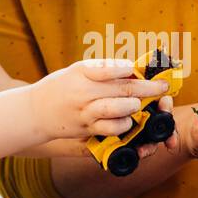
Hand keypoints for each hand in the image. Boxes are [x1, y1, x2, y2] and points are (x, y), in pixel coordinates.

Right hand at [28, 59, 169, 141]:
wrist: (35, 111)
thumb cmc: (61, 86)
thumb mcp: (76, 70)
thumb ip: (102, 69)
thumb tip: (132, 69)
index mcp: (82, 72)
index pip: (112, 68)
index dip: (132, 69)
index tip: (146, 69)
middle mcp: (84, 92)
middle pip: (122, 89)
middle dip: (147, 88)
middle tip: (162, 87)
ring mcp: (85, 112)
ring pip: (117, 110)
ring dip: (133, 107)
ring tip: (138, 104)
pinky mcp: (86, 128)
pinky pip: (110, 129)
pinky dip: (123, 125)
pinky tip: (127, 121)